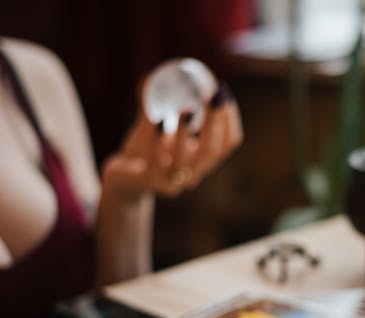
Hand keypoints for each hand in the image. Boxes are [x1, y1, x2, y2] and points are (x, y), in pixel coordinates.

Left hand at [101, 83, 242, 201]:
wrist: (122, 182)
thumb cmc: (143, 154)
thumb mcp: (155, 130)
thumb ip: (155, 107)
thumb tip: (152, 74)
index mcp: (202, 161)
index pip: (229, 143)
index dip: (231, 119)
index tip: (224, 94)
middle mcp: (193, 174)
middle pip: (212, 151)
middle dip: (215, 122)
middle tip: (212, 96)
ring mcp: (173, 182)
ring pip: (185, 160)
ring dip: (187, 132)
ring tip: (185, 108)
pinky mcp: (151, 183)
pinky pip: (155, 162)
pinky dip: (156, 140)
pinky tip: (155, 120)